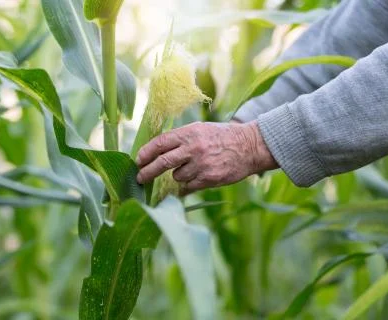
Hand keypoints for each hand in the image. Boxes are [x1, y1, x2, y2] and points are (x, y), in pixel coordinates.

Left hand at [136, 121, 277, 194]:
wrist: (249, 146)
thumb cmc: (222, 137)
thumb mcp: (200, 129)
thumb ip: (180, 138)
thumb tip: (157, 150)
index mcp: (189, 133)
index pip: (160, 143)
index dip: (146, 152)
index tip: (138, 160)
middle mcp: (193, 148)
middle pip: (162, 162)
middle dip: (147, 172)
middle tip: (140, 178)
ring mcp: (201, 165)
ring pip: (177, 176)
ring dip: (179, 175)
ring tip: (192, 168)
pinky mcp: (209, 179)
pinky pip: (188, 187)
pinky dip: (186, 186)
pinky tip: (193, 181)